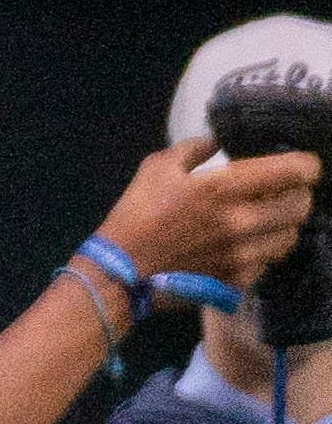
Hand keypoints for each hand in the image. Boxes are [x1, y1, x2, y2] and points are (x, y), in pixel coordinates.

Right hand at [105, 139, 320, 300]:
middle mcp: (243, 222)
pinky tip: (245, 249)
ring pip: (291, 236)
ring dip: (283, 227)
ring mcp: (242, 255)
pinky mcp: (236, 280)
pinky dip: (263, 253)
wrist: (118, 274)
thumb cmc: (135, 216)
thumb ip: (195, 148)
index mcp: (226, 188)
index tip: (297, 166)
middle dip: (296, 196)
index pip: (296, 171)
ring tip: (266, 223)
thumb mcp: (157, 167)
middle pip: (302, 205)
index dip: (305, 165)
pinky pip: (269, 263)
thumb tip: (218, 143)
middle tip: (280, 195)